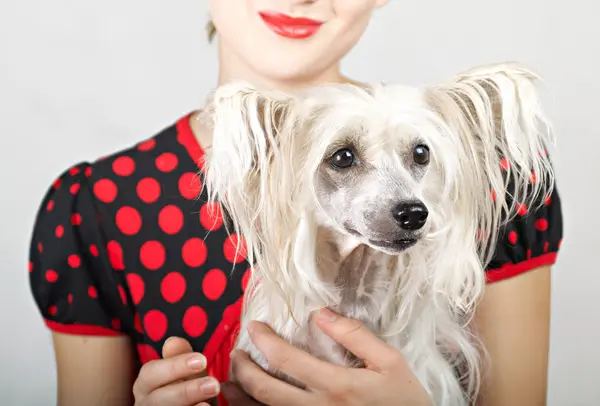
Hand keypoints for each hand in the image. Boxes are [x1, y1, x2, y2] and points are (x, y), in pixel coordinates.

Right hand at [132, 336, 219, 405]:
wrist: (193, 405)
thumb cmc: (188, 391)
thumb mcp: (187, 374)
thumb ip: (181, 359)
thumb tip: (173, 340)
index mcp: (147, 384)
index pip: (150, 373)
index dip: (174, 366)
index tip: (202, 360)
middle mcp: (145, 403)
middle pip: (156, 399)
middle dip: (185, 391)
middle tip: (213, 384)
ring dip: (188, 405)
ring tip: (209, 404)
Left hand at [227, 309, 432, 405]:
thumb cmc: (404, 401)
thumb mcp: (390, 362)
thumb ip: (355, 336)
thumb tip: (322, 313)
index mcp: (336, 385)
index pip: (286, 360)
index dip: (263, 340)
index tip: (253, 326)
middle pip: (266, 390)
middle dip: (242, 370)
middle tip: (236, 354)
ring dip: (242, 396)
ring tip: (230, 381)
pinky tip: (251, 403)